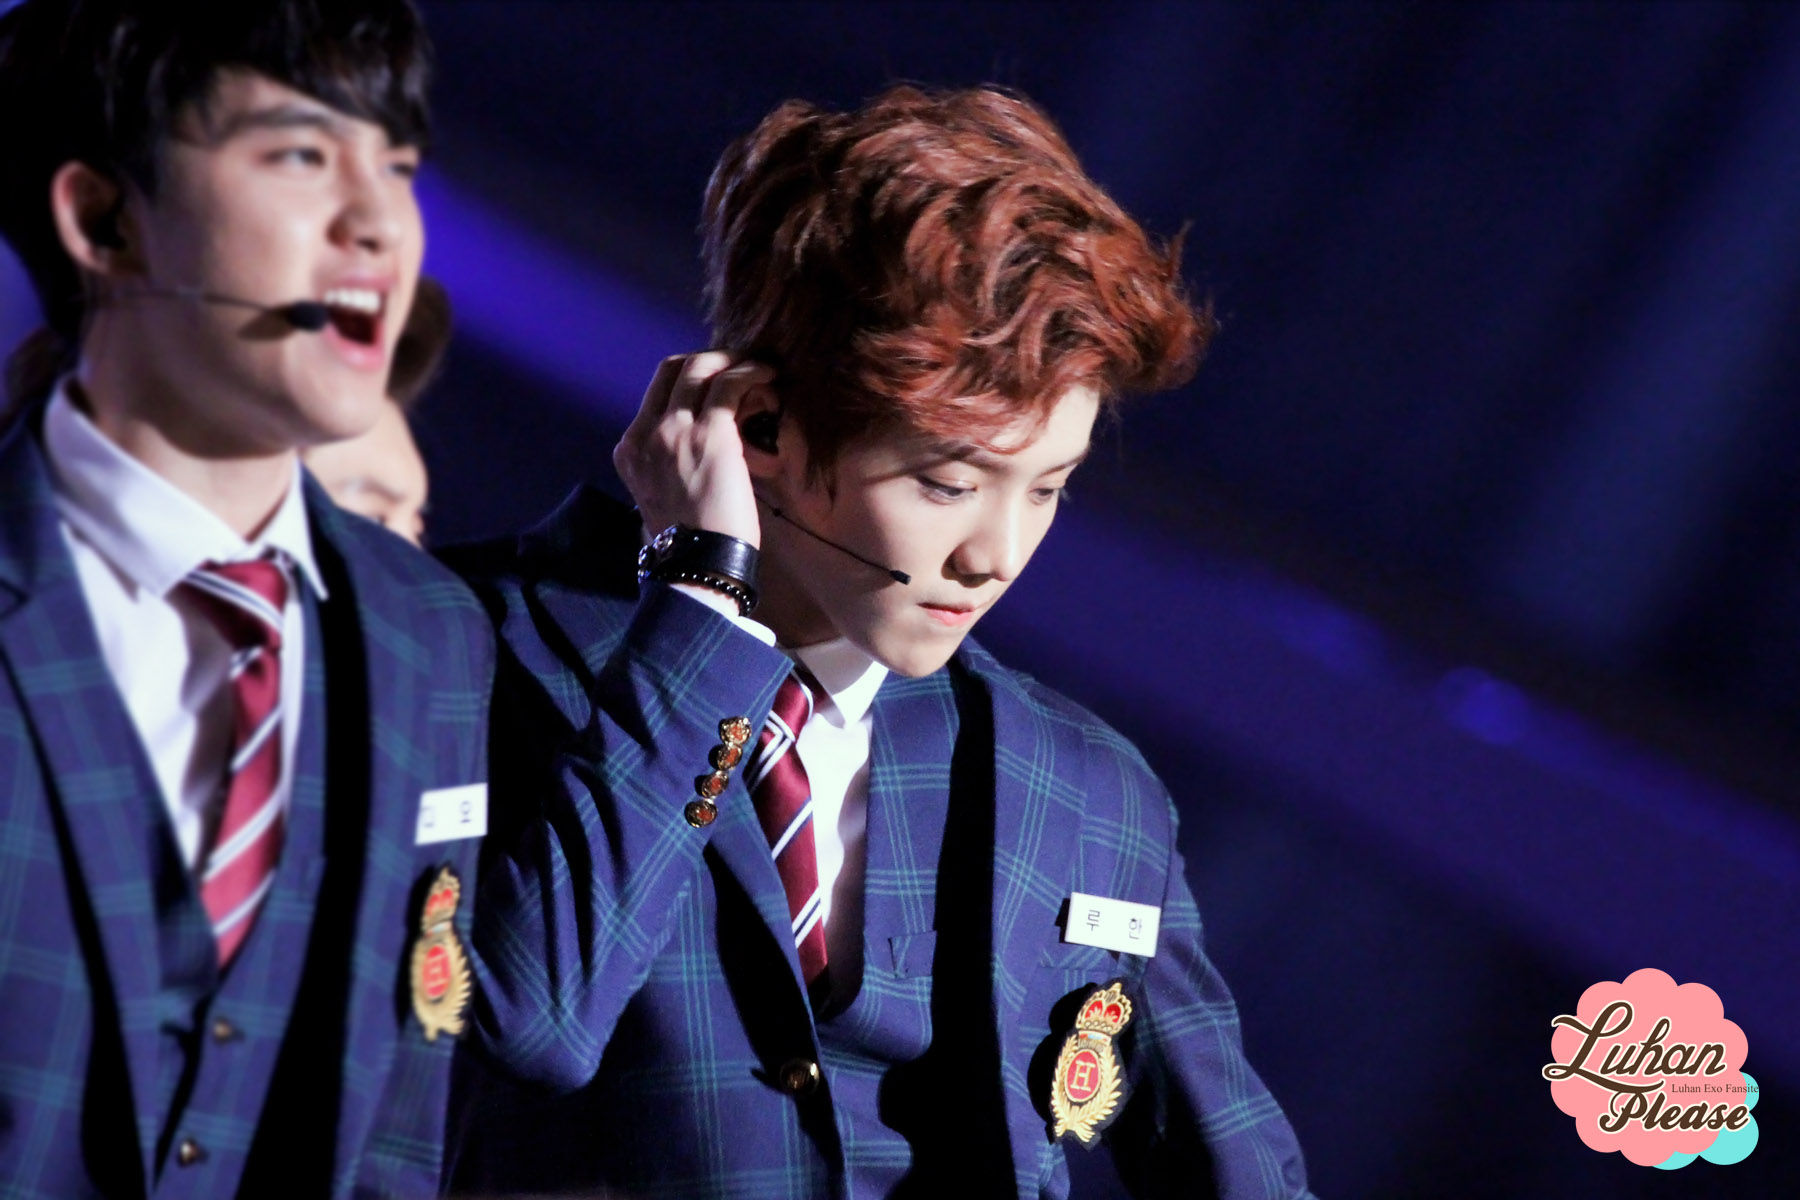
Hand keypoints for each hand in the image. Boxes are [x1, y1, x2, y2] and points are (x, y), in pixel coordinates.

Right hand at [613, 351, 774, 547]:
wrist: (696, 565)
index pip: (656, 392)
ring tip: (760, 369)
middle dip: (709, 360)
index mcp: (631, 449)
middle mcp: (646, 433)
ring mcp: (674, 430)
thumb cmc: (690, 541)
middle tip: (739, 366)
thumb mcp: (665, 494)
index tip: (716, 381)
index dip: (689, 377)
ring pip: (700, 367)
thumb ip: (672, 463)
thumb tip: (704, 447)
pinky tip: (768, 376)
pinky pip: (729, 385)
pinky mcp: (710, 434)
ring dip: (732, 361)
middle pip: (674, 368)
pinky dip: (750, 373)